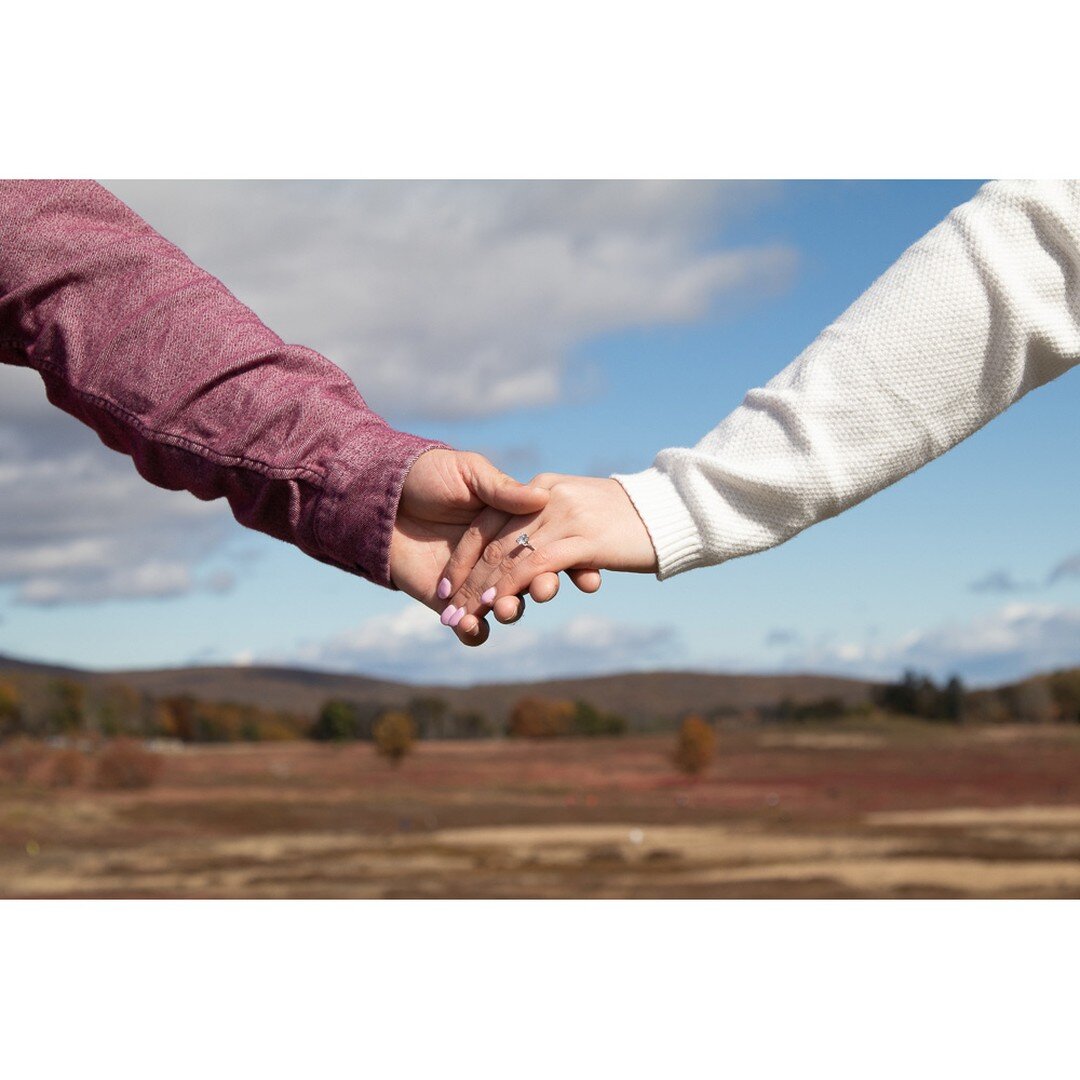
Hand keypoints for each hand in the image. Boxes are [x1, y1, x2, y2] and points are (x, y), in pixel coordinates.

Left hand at [389, 451, 602, 644]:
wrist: (379, 494)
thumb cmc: (427, 474)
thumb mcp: (469, 473)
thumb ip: (502, 489)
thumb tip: (541, 496)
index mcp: (513, 526)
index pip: (550, 548)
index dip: (573, 565)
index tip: (590, 577)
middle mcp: (500, 557)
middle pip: (533, 580)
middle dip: (545, 589)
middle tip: (546, 590)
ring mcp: (476, 582)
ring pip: (507, 606)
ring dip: (512, 610)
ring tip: (507, 609)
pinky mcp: (450, 602)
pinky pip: (471, 628)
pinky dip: (475, 633)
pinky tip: (473, 627)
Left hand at [438, 474, 657, 633]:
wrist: (675, 505)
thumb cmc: (629, 514)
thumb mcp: (579, 510)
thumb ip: (547, 522)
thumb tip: (522, 554)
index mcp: (540, 489)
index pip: (488, 524)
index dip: (463, 557)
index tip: (445, 586)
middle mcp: (546, 499)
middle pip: (493, 543)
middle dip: (466, 581)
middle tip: (447, 612)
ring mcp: (564, 517)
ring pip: (509, 556)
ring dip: (483, 590)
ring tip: (465, 615)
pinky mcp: (583, 538)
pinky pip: (536, 563)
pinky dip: (511, 584)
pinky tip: (496, 604)